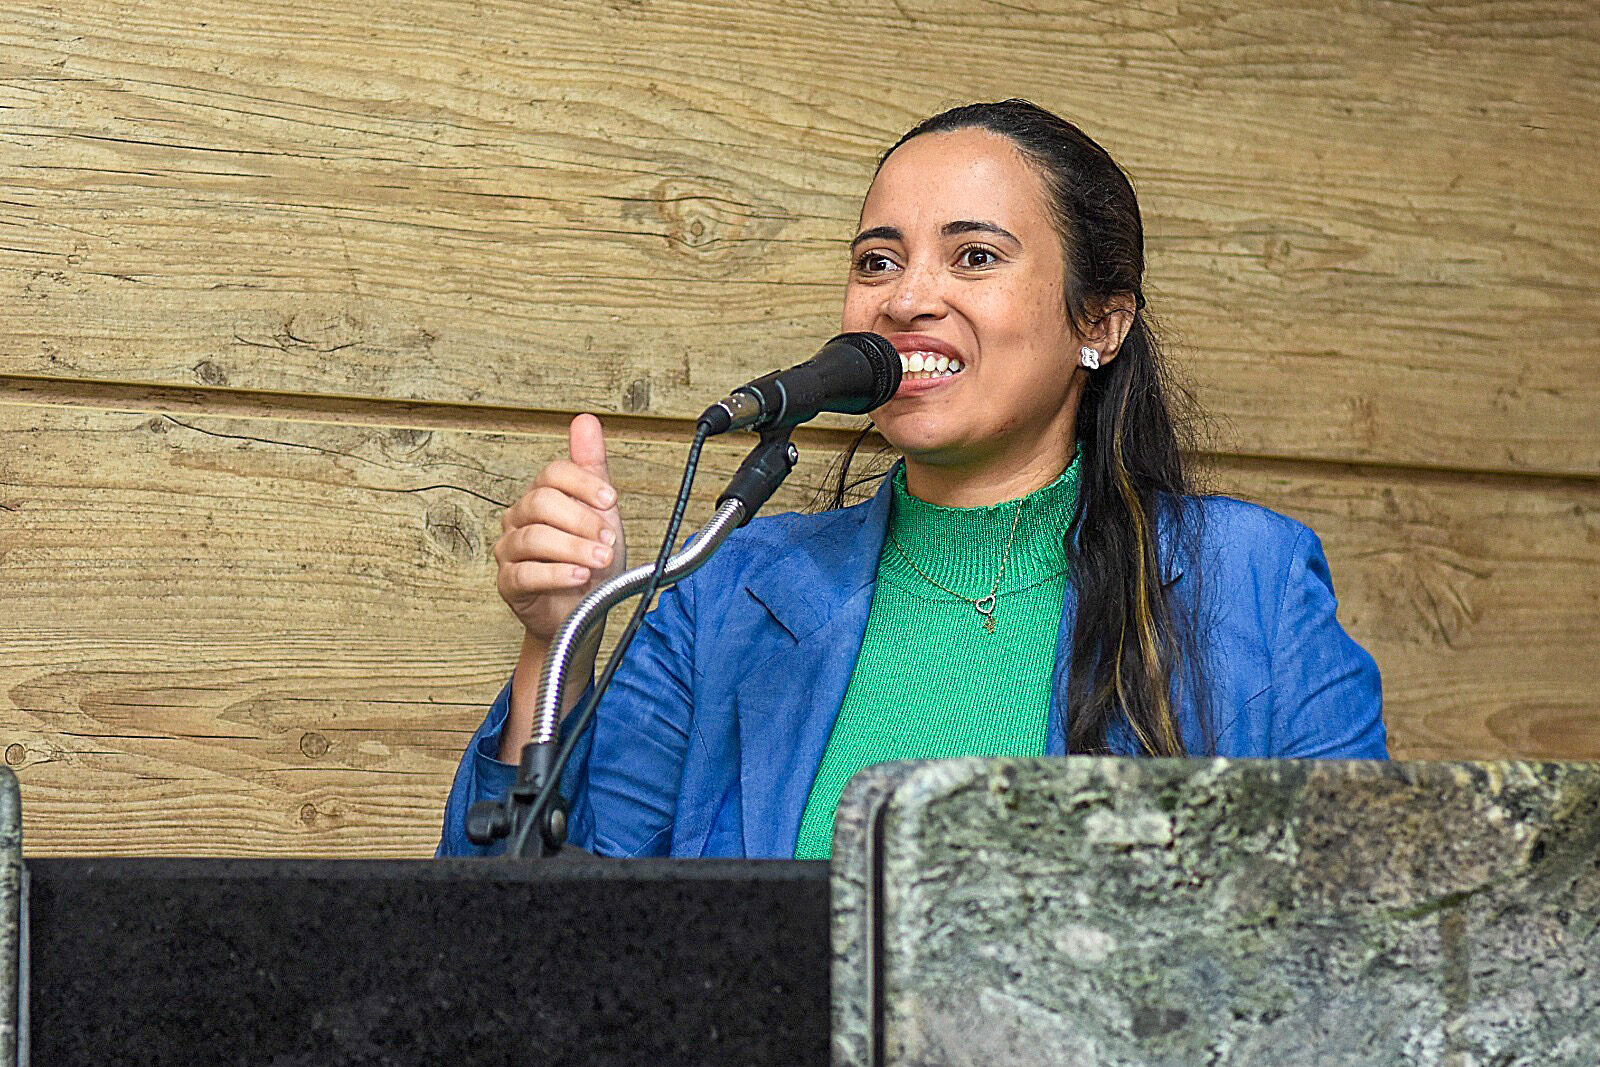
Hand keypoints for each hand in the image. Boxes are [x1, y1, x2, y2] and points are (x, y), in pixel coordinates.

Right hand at [494, 414, 624, 642]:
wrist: (584, 612)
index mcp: (543, 496)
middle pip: (542, 502)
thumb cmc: (590, 560)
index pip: (553, 474)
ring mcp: (510, 550)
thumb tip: (586, 421)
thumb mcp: (601, 513)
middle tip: (609, 539)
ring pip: (534, 538)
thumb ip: (591, 468)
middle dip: (581, 520)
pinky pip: (524, 573)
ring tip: (599, 561)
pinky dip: (556, 574)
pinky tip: (579, 577)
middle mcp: (521, 518)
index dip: (583, 484)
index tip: (611, 500)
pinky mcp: (508, 582)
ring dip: (574, 548)